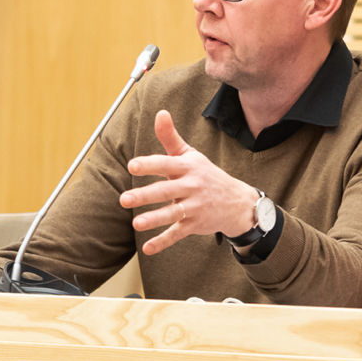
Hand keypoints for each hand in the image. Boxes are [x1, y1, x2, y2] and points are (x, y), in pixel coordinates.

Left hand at [119, 110, 258, 256]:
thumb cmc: (205, 175)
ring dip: (154, 219)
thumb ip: (170, 137)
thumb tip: (160, 113)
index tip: (132, 166)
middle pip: (166, 190)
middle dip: (145, 196)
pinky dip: (163, 242)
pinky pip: (178, 234)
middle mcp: (192, 187)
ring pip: (172, 214)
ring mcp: (194, 207)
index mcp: (188, 167)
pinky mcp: (195, 225)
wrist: (237, 201)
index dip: (150, 165)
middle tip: (124, 199)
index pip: (167, 164)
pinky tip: (148, 248)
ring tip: (136, 224)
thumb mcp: (190, 155)